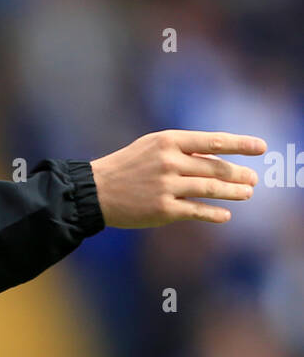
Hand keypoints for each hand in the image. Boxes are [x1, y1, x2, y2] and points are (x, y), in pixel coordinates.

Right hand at [89, 130, 266, 228]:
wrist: (96, 191)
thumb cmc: (127, 166)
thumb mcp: (153, 147)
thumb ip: (184, 151)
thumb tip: (219, 160)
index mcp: (168, 141)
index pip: (213, 141)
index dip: (240, 145)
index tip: (260, 147)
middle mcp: (170, 162)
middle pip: (215, 167)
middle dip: (239, 173)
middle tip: (253, 179)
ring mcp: (167, 186)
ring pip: (210, 188)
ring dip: (233, 192)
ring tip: (247, 193)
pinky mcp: (162, 210)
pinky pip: (196, 211)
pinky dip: (214, 213)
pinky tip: (226, 215)